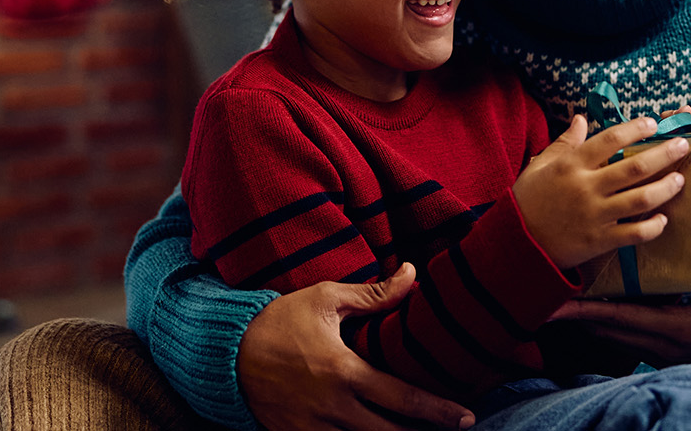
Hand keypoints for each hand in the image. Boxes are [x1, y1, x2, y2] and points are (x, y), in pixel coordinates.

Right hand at [239, 263, 474, 430]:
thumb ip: (373, 295)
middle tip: (454, 430)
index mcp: (343, 372)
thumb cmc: (279, 320)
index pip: (402, 399)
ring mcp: (312, 429)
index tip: (465, 418)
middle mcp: (331, 408)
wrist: (224, 350)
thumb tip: (412, 274)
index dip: (438, 411)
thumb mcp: (325, 299)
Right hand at [511, 115, 690, 268]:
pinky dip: (653, 227)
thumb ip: (565, 142)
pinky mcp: (600, 241)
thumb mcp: (541, 164)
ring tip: (680, 179)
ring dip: (665, 188)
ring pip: (641, 200)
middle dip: (664, 154)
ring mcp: (595, 215)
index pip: (610, 139)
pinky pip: (634, 234)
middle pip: (635, 167)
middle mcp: (587, 187)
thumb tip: (581, 119)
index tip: (652, 123)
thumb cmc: (528, 199)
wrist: (516, 242)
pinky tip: (664, 219)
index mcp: (572, 165)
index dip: (635, 128)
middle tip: (684, 145)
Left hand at [547, 242, 690, 368]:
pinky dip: (610, 320)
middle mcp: (662, 344)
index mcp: (678, 330)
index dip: (588, 310)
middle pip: (607, 329)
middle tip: (546, 294)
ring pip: (614, 335)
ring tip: (563, 296)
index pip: (623, 318)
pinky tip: (599, 305)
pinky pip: (627, 335)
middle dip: (576, 314)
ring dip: (590, 318)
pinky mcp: (664, 348)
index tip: (558, 302)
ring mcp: (661, 350)